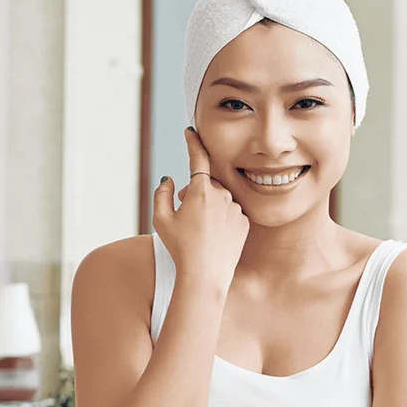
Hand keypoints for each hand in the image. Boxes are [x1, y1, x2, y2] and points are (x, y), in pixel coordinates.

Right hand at [152, 128, 249, 292]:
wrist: (206, 276)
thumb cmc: (180, 248)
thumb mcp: (161, 221)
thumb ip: (161, 194)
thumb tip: (169, 179)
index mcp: (201, 191)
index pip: (198, 157)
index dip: (193, 142)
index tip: (191, 131)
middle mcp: (222, 195)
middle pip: (207, 185)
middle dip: (196, 193)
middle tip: (185, 213)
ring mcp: (236, 208)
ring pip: (220, 200)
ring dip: (209, 208)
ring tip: (199, 231)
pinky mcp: (245, 222)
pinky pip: (231, 213)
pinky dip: (222, 220)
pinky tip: (213, 237)